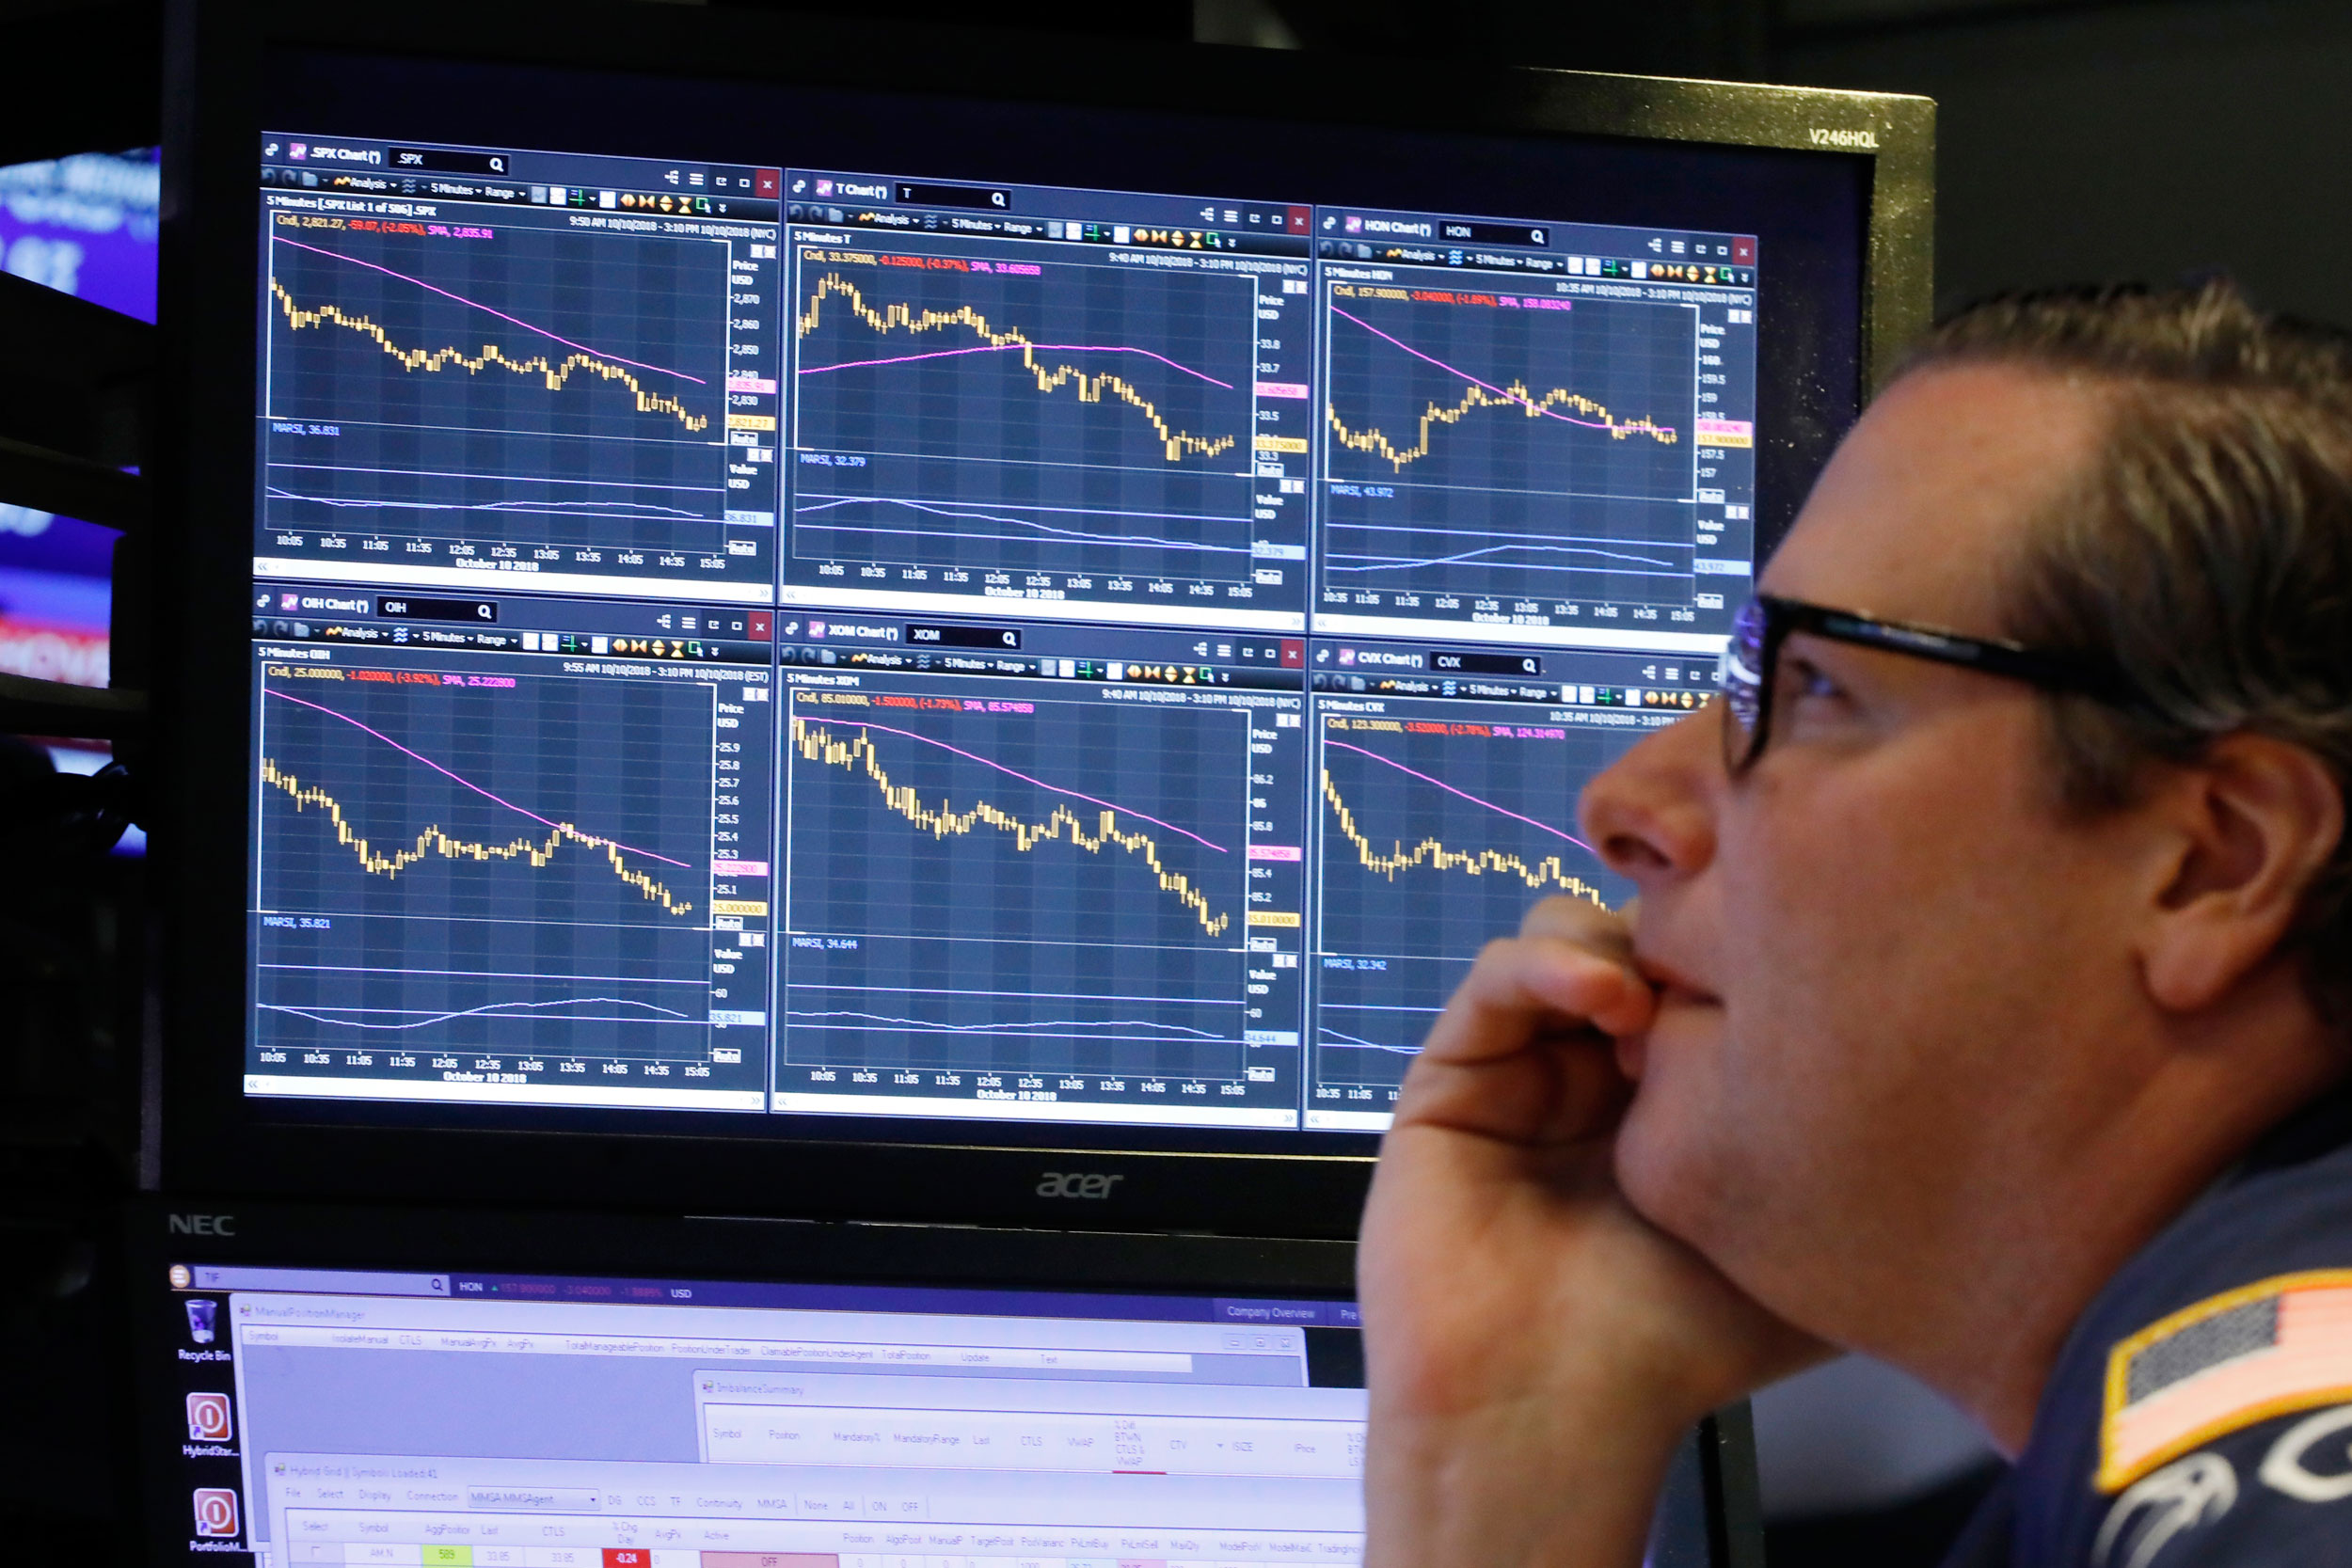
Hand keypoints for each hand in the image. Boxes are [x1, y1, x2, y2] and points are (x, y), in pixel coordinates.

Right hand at [1357, 896, 1822, 1567]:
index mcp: (1678, 1102)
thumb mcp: (1805, 1240)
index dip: (1743, 947)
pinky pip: (1498, 976)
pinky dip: (1552, 964)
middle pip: (1638, 932)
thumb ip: (1853, 1160)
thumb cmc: (1672, 1344)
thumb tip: (1931, 1084)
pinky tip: (1606, 1003)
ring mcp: (1524, 1069)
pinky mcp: (1452, 1074)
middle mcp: (1598, 1073)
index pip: (1706, 972)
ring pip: (1565, 933)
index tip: (1791, 960)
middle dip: (1681, 934)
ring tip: (1658, 1014)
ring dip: (1618, 944)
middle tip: (1721, 978)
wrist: (1551, 1405)